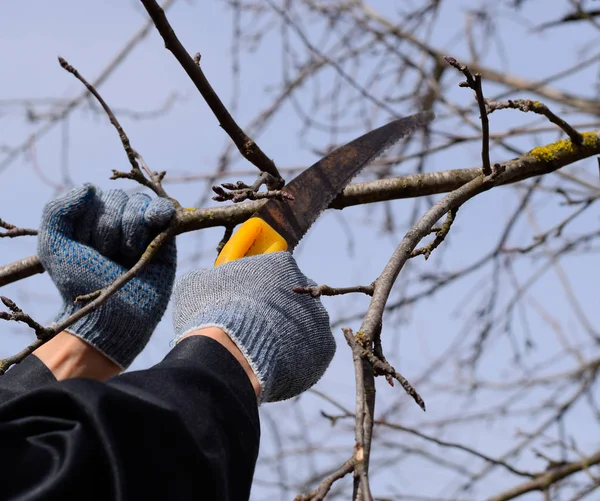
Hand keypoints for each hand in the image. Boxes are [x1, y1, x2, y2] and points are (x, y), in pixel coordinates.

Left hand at [37, 184, 176, 368]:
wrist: (112, 315)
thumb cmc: (81, 284)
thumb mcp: (54, 246)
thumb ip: (58, 210)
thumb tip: (90, 187)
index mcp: (92, 220)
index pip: (95, 196)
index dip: (89, 222)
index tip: (86, 249)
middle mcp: (118, 221)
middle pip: (118, 198)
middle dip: (109, 228)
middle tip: (108, 257)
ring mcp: (143, 229)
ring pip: (139, 203)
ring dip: (130, 228)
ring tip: (127, 255)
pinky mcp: (166, 238)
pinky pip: (164, 209)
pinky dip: (158, 211)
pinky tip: (154, 222)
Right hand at [172, 252, 334, 401]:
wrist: (232, 355)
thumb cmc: (214, 313)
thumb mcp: (199, 284)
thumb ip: (213, 278)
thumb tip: (208, 280)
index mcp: (281, 264)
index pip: (275, 270)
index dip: (260, 287)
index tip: (247, 300)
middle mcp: (307, 286)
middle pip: (292, 299)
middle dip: (275, 313)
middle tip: (252, 330)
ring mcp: (319, 319)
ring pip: (303, 326)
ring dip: (287, 336)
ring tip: (260, 352)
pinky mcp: (324, 349)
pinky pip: (310, 353)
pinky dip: (295, 360)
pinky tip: (273, 367)